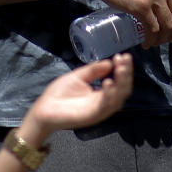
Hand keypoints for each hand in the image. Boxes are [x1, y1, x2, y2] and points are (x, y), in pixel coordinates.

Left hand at [18, 54, 132, 144]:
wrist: (44, 109)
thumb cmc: (59, 94)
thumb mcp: (78, 76)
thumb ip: (93, 70)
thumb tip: (110, 62)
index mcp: (100, 94)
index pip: (118, 82)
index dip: (123, 69)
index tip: (122, 56)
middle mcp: (103, 102)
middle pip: (123, 90)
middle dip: (126, 75)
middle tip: (124, 61)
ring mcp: (98, 110)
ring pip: (118, 99)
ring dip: (122, 83)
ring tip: (120, 69)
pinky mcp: (91, 116)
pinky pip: (105, 106)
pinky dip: (110, 95)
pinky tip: (108, 82)